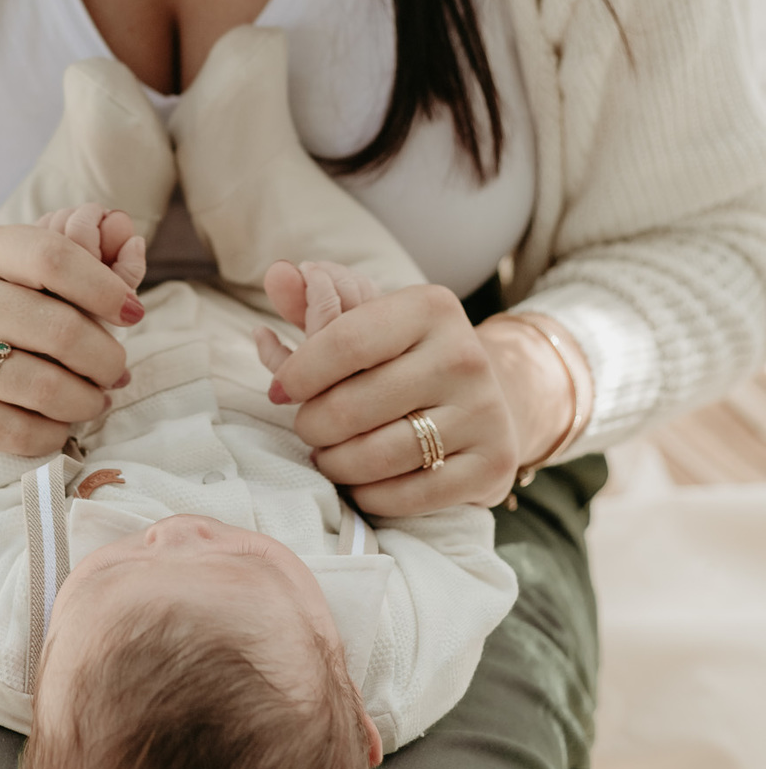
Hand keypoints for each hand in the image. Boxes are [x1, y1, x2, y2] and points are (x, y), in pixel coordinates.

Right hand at [0, 223, 142, 464]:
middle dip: (106, 359)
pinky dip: (51, 434)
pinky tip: (58, 426)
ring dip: (86, 401)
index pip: (54, 258)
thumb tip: (133, 241)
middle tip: (115, 372)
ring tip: (93, 401)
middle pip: (60, 329)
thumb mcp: (25, 280)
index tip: (132, 313)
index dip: (106, 288)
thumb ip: (85, 261)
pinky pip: (14, 429)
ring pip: (43, 385)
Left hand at [258, 272, 521, 512]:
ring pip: (377, 456)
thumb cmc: (403, 358)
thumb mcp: (364, 321)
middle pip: (352, 407)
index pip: (343, 343)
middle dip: (312, 426)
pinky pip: (409, 496)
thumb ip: (310, 301)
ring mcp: (484, 412)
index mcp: (430, 307)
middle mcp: (464, 355)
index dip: (298, 374)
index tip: (279, 391)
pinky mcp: (492, 463)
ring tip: (329, 455)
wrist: (489, 396)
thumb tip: (275, 273)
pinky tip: (362, 483)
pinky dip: (371, 496)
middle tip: (308, 428)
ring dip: (336, 465)